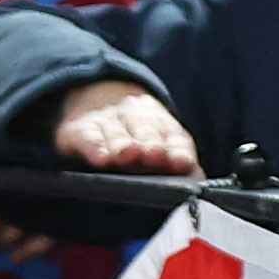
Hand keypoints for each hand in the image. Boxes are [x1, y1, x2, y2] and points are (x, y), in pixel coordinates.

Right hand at [52, 80, 199, 175]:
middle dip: (151, 144)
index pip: (172, 136)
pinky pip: (89, 137)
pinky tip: (101, 157)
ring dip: (124, 144)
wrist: (95, 103)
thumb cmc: (133, 136)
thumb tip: (199, 176)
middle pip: (146, 132)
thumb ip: (177, 158)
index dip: (177, 150)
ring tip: (128, 154)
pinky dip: (96, 147)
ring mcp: (107, 121)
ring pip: (118, 133)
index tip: (182, 162)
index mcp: (159, 122)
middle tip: (155, 155)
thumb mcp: (157, 142)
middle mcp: (134, 117)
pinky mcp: (80, 130)